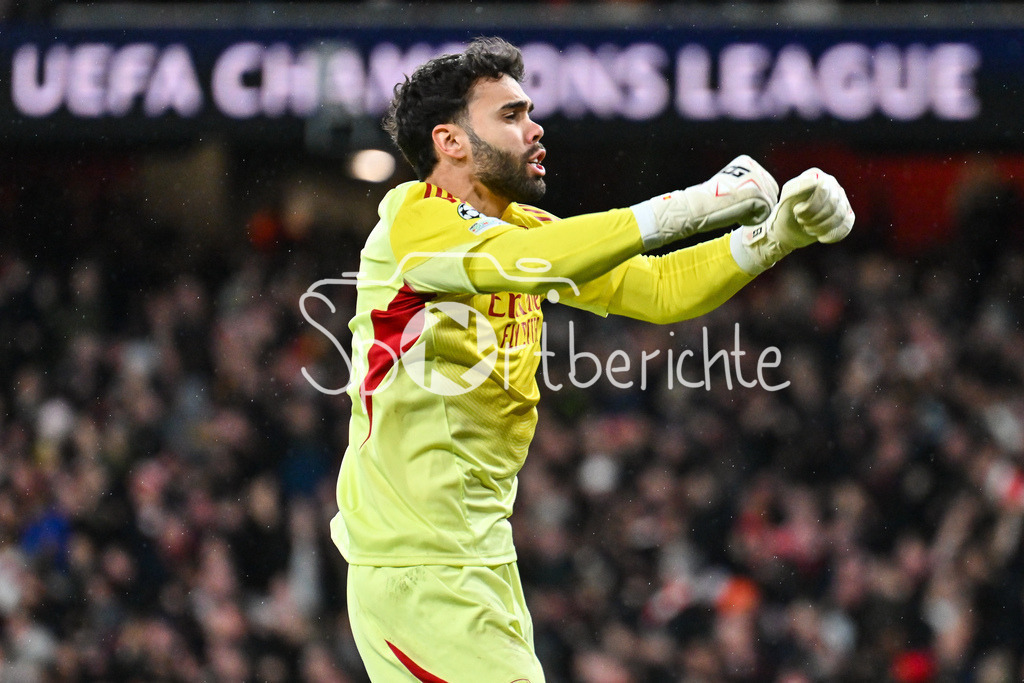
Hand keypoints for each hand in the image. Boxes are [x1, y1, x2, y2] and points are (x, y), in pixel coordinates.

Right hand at [632, 155, 778, 248]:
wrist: (699, 207)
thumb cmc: (711, 201)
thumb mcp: (730, 185)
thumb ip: (746, 185)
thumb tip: (762, 195)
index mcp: (747, 162)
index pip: (765, 184)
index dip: (753, 198)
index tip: (734, 201)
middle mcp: (755, 168)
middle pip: (770, 193)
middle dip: (757, 206)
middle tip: (736, 209)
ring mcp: (758, 181)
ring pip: (769, 204)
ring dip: (754, 213)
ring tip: (736, 211)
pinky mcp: (759, 195)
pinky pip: (765, 214)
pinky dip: (752, 220)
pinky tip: (738, 216)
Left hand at [730, 168, 853, 274]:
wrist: (787, 229)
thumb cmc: (784, 213)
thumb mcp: (786, 200)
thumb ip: (798, 188)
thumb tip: (815, 181)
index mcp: (816, 176)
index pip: (823, 190)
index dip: (811, 207)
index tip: (798, 212)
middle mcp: (831, 184)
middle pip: (834, 205)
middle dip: (815, 219)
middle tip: (802, 222)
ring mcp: (841, 199)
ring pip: (840, 216)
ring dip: (821, 228)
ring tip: (808, 227)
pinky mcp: (846, 215)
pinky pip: (847, 226)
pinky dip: (832, 235)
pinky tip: (820, 236)